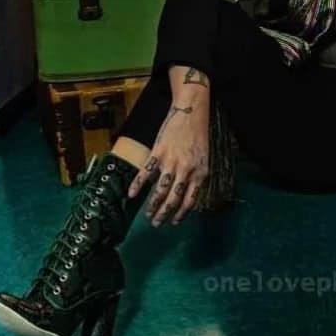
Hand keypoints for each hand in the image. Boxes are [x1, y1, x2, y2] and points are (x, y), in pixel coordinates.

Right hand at [127, 67, 210, 225]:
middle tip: (156, 223)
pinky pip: (145, 174)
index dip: (182, 214)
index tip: (174, 222)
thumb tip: (187, 193)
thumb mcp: (204, 157)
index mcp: (200, 172)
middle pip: (173, 199)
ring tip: (147, 214)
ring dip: (152, 205)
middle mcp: (186, 170)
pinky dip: (137, 186)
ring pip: (159, 191)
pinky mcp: (158, 153)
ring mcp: (171, 162)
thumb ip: (196, 175)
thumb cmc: (198, 134)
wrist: (191, 112)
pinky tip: (132, 195)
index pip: (190, 200)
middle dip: (164, 214)